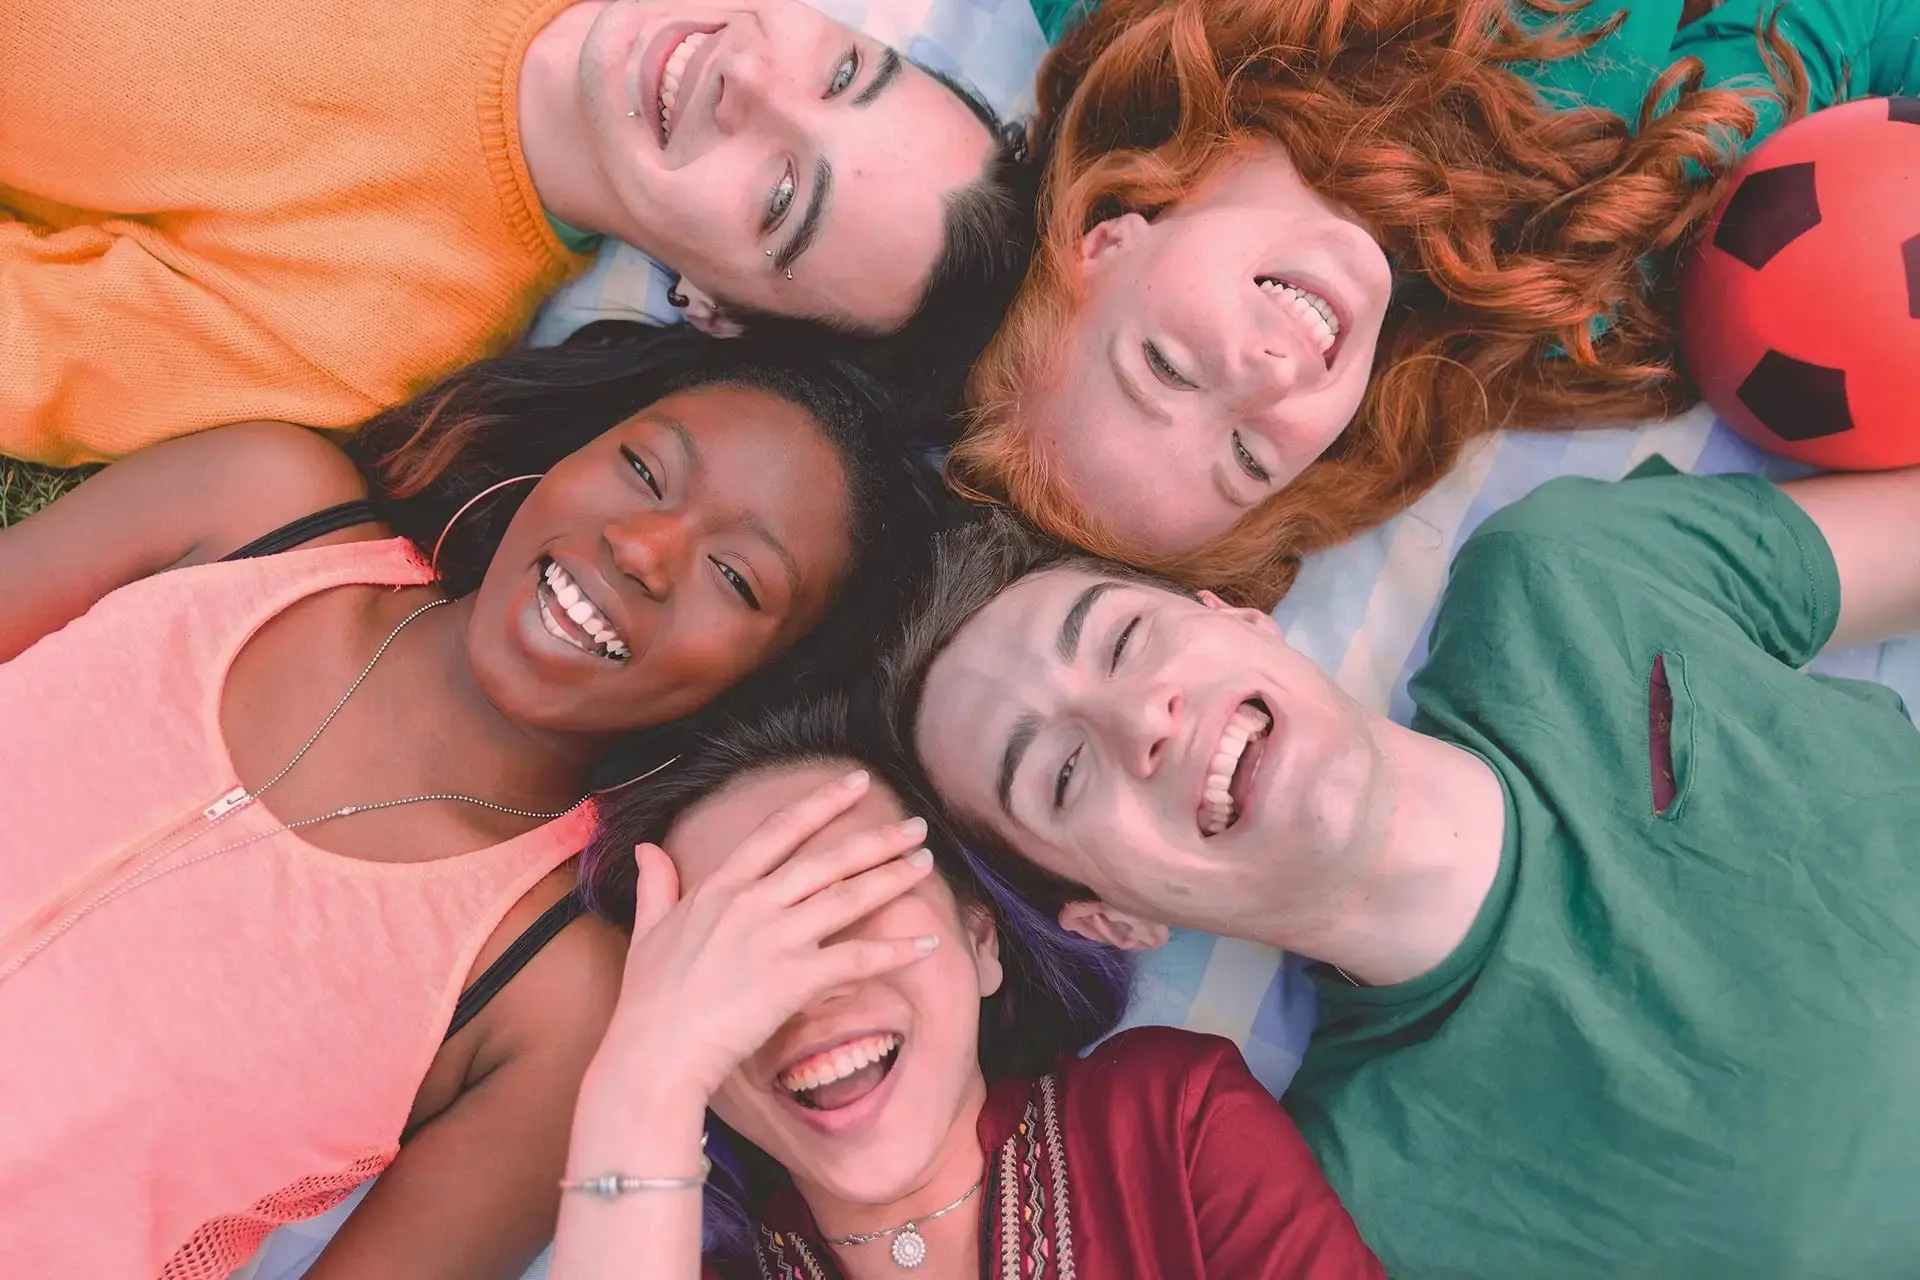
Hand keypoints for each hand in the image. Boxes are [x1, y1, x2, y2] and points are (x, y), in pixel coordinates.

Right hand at [591, 770, 936, 1105]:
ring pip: (848, 897)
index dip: (821, 803)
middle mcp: (753, 903)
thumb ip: (655, 886)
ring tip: (925, 861)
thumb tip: (647, 849)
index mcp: (720, 887)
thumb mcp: (647, 932)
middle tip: (916, 823)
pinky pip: (857, 958)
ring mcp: (776, 938)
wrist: (656, 1053)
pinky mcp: (794, 978)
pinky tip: (928, 943)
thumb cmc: (649, 1001)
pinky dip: (896, 950)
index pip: (778, 831)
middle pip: (826, 859)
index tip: (855, 782)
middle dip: (876, 837)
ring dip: (892, 877)